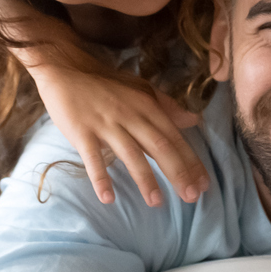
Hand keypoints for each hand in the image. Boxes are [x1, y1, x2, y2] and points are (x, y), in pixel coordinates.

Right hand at [25, 63, 206, 206]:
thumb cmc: (105, 84)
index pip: (174, 137)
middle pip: (159, 146)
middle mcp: (130, 115)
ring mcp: (106, 124)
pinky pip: (92, 158)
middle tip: (191, 197)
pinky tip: (108, 198)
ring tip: (157, 202)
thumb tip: (194, 120)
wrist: (66, 69)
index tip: (204, 184)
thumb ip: (167, 107)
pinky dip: (100, 178)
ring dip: (145, 179)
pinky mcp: (81, 132)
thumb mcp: (140, 90)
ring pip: (130, 154)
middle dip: (178, 172)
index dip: (191, 161)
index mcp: (147, 107)